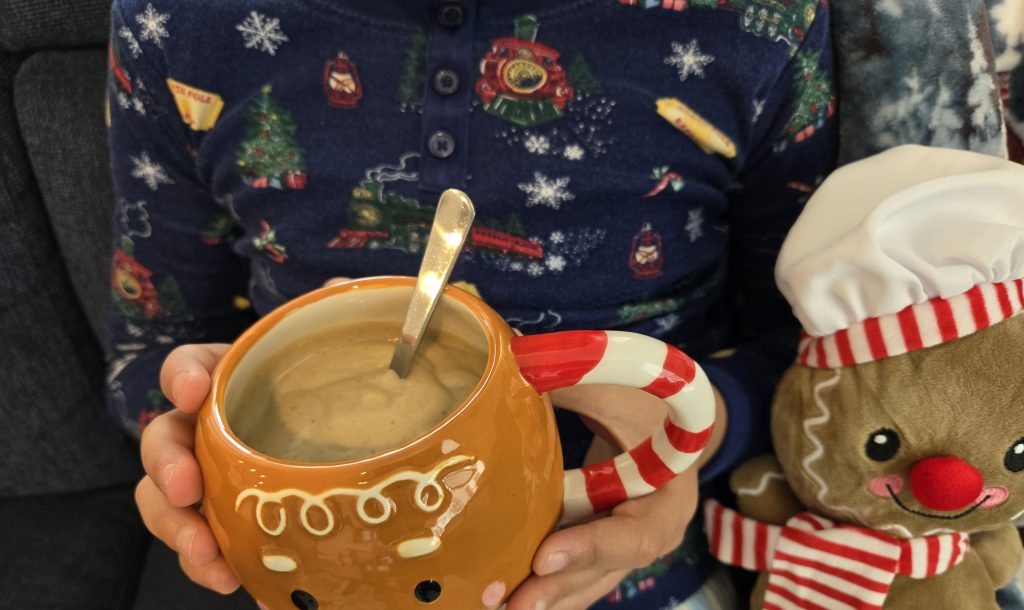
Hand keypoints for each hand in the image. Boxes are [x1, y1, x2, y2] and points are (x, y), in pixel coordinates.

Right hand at [135, 277, 351, 593]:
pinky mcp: (223, 521)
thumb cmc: (329, 392)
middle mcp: (208, 428)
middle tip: (187, 486)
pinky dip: (204, 562)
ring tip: (204, 550)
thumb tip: (344, 288)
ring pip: (165, 499)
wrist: (353, 460)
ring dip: (175, 526)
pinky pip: (198, 543)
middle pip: (162, 440)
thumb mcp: (336, 353)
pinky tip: (229, 577)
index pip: (189, 367)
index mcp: (230, 380)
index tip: (193, 391)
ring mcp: (211, 477)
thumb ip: (337, 317)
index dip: (182, 375)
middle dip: (165, 463)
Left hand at [503, 384, 725, 608]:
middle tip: (513, 601)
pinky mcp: (604, 546)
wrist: (669, 414)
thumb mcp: (619, 383)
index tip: (543, 556)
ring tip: (495, 604)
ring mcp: (628, 544)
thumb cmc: (646, 395)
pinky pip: (577, 575)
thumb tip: (511, 364)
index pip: (636, 535)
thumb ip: (574, 379)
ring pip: (589, 582)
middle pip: (607, 570)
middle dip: (559, 587)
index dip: (592, 546)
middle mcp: (655, 531)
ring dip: (547, 596)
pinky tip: (504, 594)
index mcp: (670, 495)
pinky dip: (546, 586)